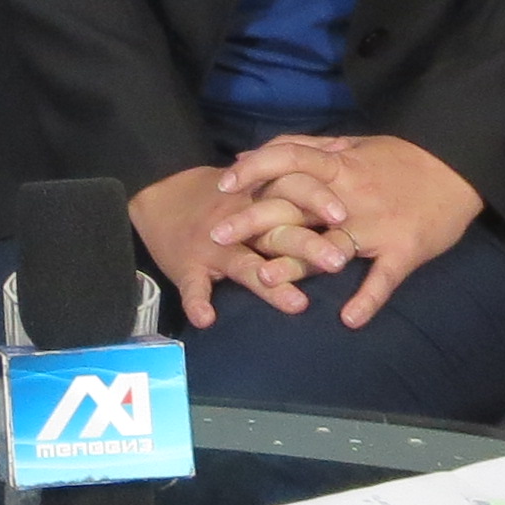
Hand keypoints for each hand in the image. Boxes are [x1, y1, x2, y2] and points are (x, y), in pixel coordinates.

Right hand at [128, 166, 340, 327]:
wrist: (159, 196)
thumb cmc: (219, 198)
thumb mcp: (254, 185)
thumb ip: (290, 190)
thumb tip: (343, 200)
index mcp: (258, 198)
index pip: (291, 191)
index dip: (317, 201)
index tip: (344, 216)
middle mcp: (239, 221)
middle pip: (278, 231)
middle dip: (308, 246)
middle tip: (339, 262)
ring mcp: (213, 246)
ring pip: (244, 264)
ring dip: (270, 285)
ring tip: (297, 304)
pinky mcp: (188, 266)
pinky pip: (193, 287)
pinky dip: (197, 302)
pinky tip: (206, 318)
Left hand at [212, 133, 484, 325]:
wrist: (458, 166)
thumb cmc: (401, 159)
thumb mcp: (354, 144)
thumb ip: (309, 150)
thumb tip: (259, 154)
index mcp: (339, 166)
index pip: (289, 159)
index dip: (255, 168)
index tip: (223, 183)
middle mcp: (351, 195)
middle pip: (296, 205)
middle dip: (254, 220)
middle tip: (217, 237)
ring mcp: (376, 224)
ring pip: (332, 243)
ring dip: (299, 262)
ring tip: (267, 279)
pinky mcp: (404, 249)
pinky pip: (384, 277)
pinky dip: (368, 298)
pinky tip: (349, 320)